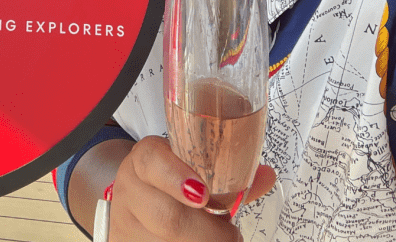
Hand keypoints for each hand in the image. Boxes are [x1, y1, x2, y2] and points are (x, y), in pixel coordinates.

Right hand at [110, 136, 275, 241]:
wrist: (132, 206)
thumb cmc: (166, 184)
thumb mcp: (186, 169)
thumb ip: (226, 174)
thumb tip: (267, 176)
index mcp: (144, 161)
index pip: (151, 161)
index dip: (176, 177)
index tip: (203, 194)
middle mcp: (130, 190)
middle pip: (166, 216)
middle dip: (208, 232)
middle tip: (231, 233)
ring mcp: (128, 224)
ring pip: (167, 241)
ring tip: (220, 238)